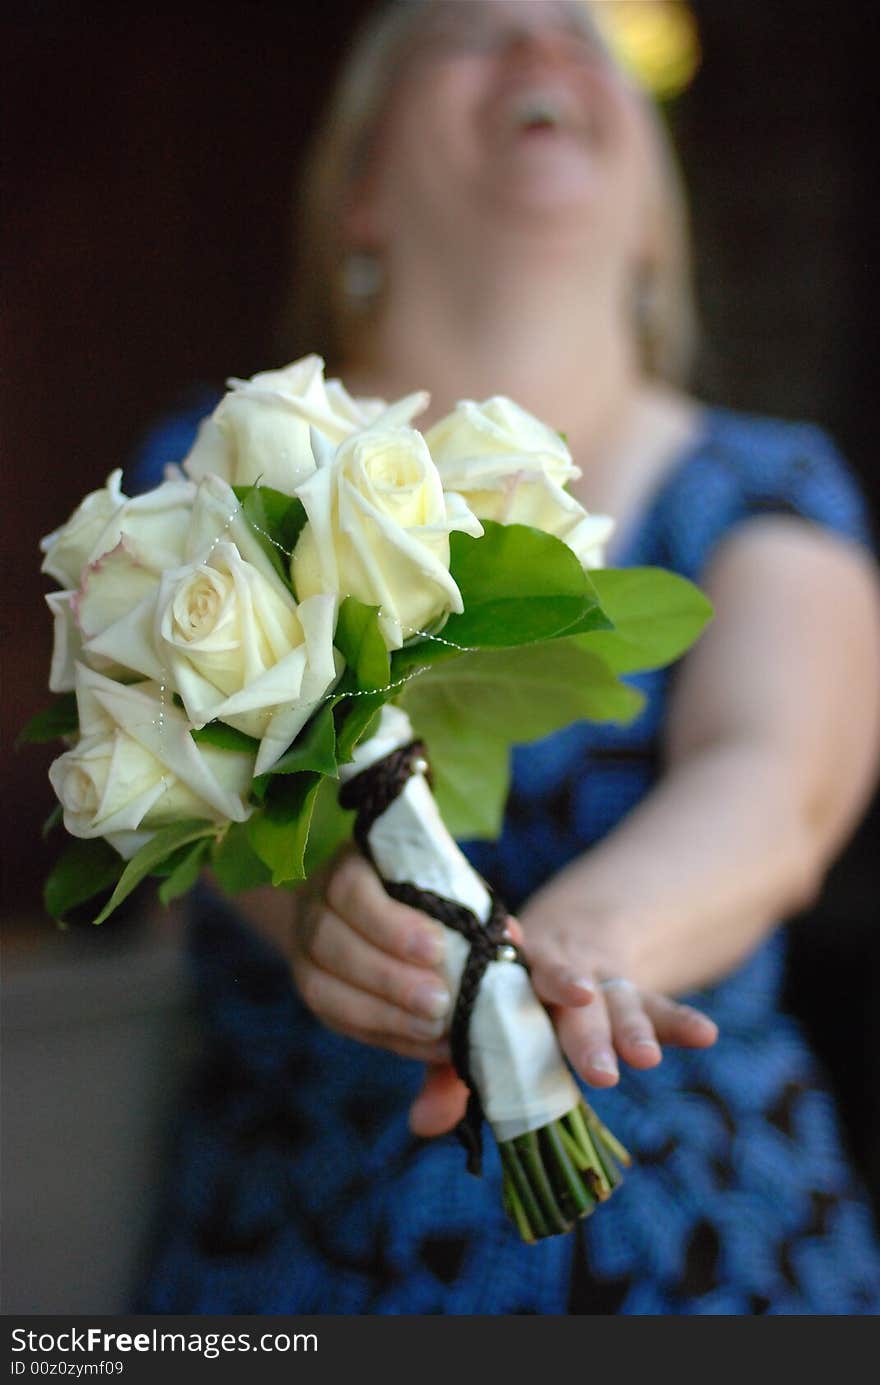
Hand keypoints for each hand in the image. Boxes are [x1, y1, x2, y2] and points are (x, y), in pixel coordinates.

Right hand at [289, 848, 453, 1064]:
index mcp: (347, 868)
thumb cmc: (408, 887)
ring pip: (327, 991)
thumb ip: (466, 902)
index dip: (390, 924)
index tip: (436, 949)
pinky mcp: (316, 994)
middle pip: (334, 945)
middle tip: (441, 1000)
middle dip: (390, 979)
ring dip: (386, 1015)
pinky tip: (429, 1044)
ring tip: (435, 1028)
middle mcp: (314, 909)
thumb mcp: (435, 878)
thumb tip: (508, 939)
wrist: (353, 908)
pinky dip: (388, 1036)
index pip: (352, 892)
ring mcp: (305, 955)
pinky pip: (343, 1022)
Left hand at [409, 913, 717, 1137]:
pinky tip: (705, 1035)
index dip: (533, 982)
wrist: (565, 941)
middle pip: (570, 995)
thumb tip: (422, 1123)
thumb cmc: (507, 996)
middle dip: (585, 1033)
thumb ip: (448, 1072)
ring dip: (629, 1030)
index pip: (516, 971)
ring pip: (616, 999)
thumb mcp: (478, 1026)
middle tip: (597, 1071)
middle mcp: (556, 969)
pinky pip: (658, 1006)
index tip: (560, 993)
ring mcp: (600, 981)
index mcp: (508, 970)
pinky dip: (681, 1020)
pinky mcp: (635, 994)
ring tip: (645, 1061)